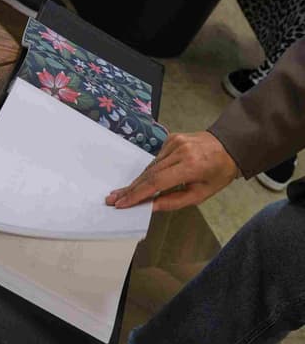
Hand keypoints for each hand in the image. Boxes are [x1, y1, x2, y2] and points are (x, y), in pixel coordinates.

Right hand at [105, 132, 238, 211]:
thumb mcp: (201, 194)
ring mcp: (174, 142)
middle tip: (112, 199)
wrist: (229, 146)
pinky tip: (140, 182)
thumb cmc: (218, 173)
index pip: (157, 182)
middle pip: (149, 173)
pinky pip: (155, 159)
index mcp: (191, 166)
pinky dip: (148, 172)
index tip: (122, 203)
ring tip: (121, 194)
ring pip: (150, 166)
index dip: (137, 194)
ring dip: (136, 182)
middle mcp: (180, 151)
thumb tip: (150, 206)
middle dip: (130, 189)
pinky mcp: (171, 138)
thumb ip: (174, 201)